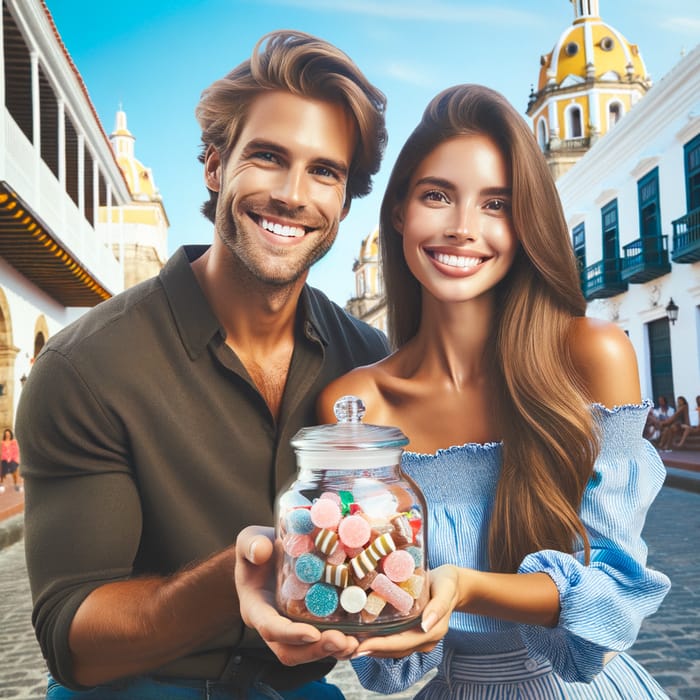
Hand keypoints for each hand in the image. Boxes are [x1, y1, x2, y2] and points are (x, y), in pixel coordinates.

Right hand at [235, 526, 359, 663]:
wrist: (265, 554)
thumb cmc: (256, 547)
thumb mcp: (249, 540)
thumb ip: (251, 544)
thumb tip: (261, 551)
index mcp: (256, 608)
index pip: (270, 628)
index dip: (291, 634)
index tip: (313, 633)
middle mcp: (272, 624)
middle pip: (290, 651)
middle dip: (317, 651)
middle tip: (344, 642)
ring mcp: (290, 627)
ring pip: (307, 651)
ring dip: (331, 651)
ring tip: (355, 644)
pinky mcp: (307, 622)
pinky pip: (320, 639)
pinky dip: (338, 642)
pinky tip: (358, 636)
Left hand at [354, 565, 460, 658]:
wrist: (451, 583)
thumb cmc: (447, 583)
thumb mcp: (445, 588)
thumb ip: (438, 606)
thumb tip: (426, 625)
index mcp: (432, 631)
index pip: (402, 643)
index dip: (381, 645)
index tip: (361, 646)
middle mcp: (423, 639)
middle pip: (393, 649)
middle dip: (371, 648)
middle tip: (347, 645)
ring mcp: (416, 637)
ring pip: (391, 648)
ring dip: (372, 646)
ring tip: (349, 642)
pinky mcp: (410, 631)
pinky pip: (392, 639)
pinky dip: (377, 639)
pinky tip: (362, 633)